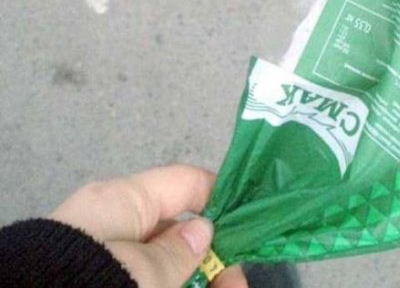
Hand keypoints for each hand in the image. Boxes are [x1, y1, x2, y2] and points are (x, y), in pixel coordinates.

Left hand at [50, 164, 246, 287]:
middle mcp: (117, 219)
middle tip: (237, 283)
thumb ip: (176, 252)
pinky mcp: (102, 271)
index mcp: (125, 200)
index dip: (220, 197)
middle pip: (178, 227)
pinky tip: (195, 287)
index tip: (248, 225)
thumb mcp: (140, 271)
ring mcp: (109, 249)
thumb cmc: (91, 283)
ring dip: (196, 274)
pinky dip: (169, 280)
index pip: (185, 182)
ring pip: (164, 257)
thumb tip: (203, 229)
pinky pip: (144, 274)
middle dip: (212, 253)